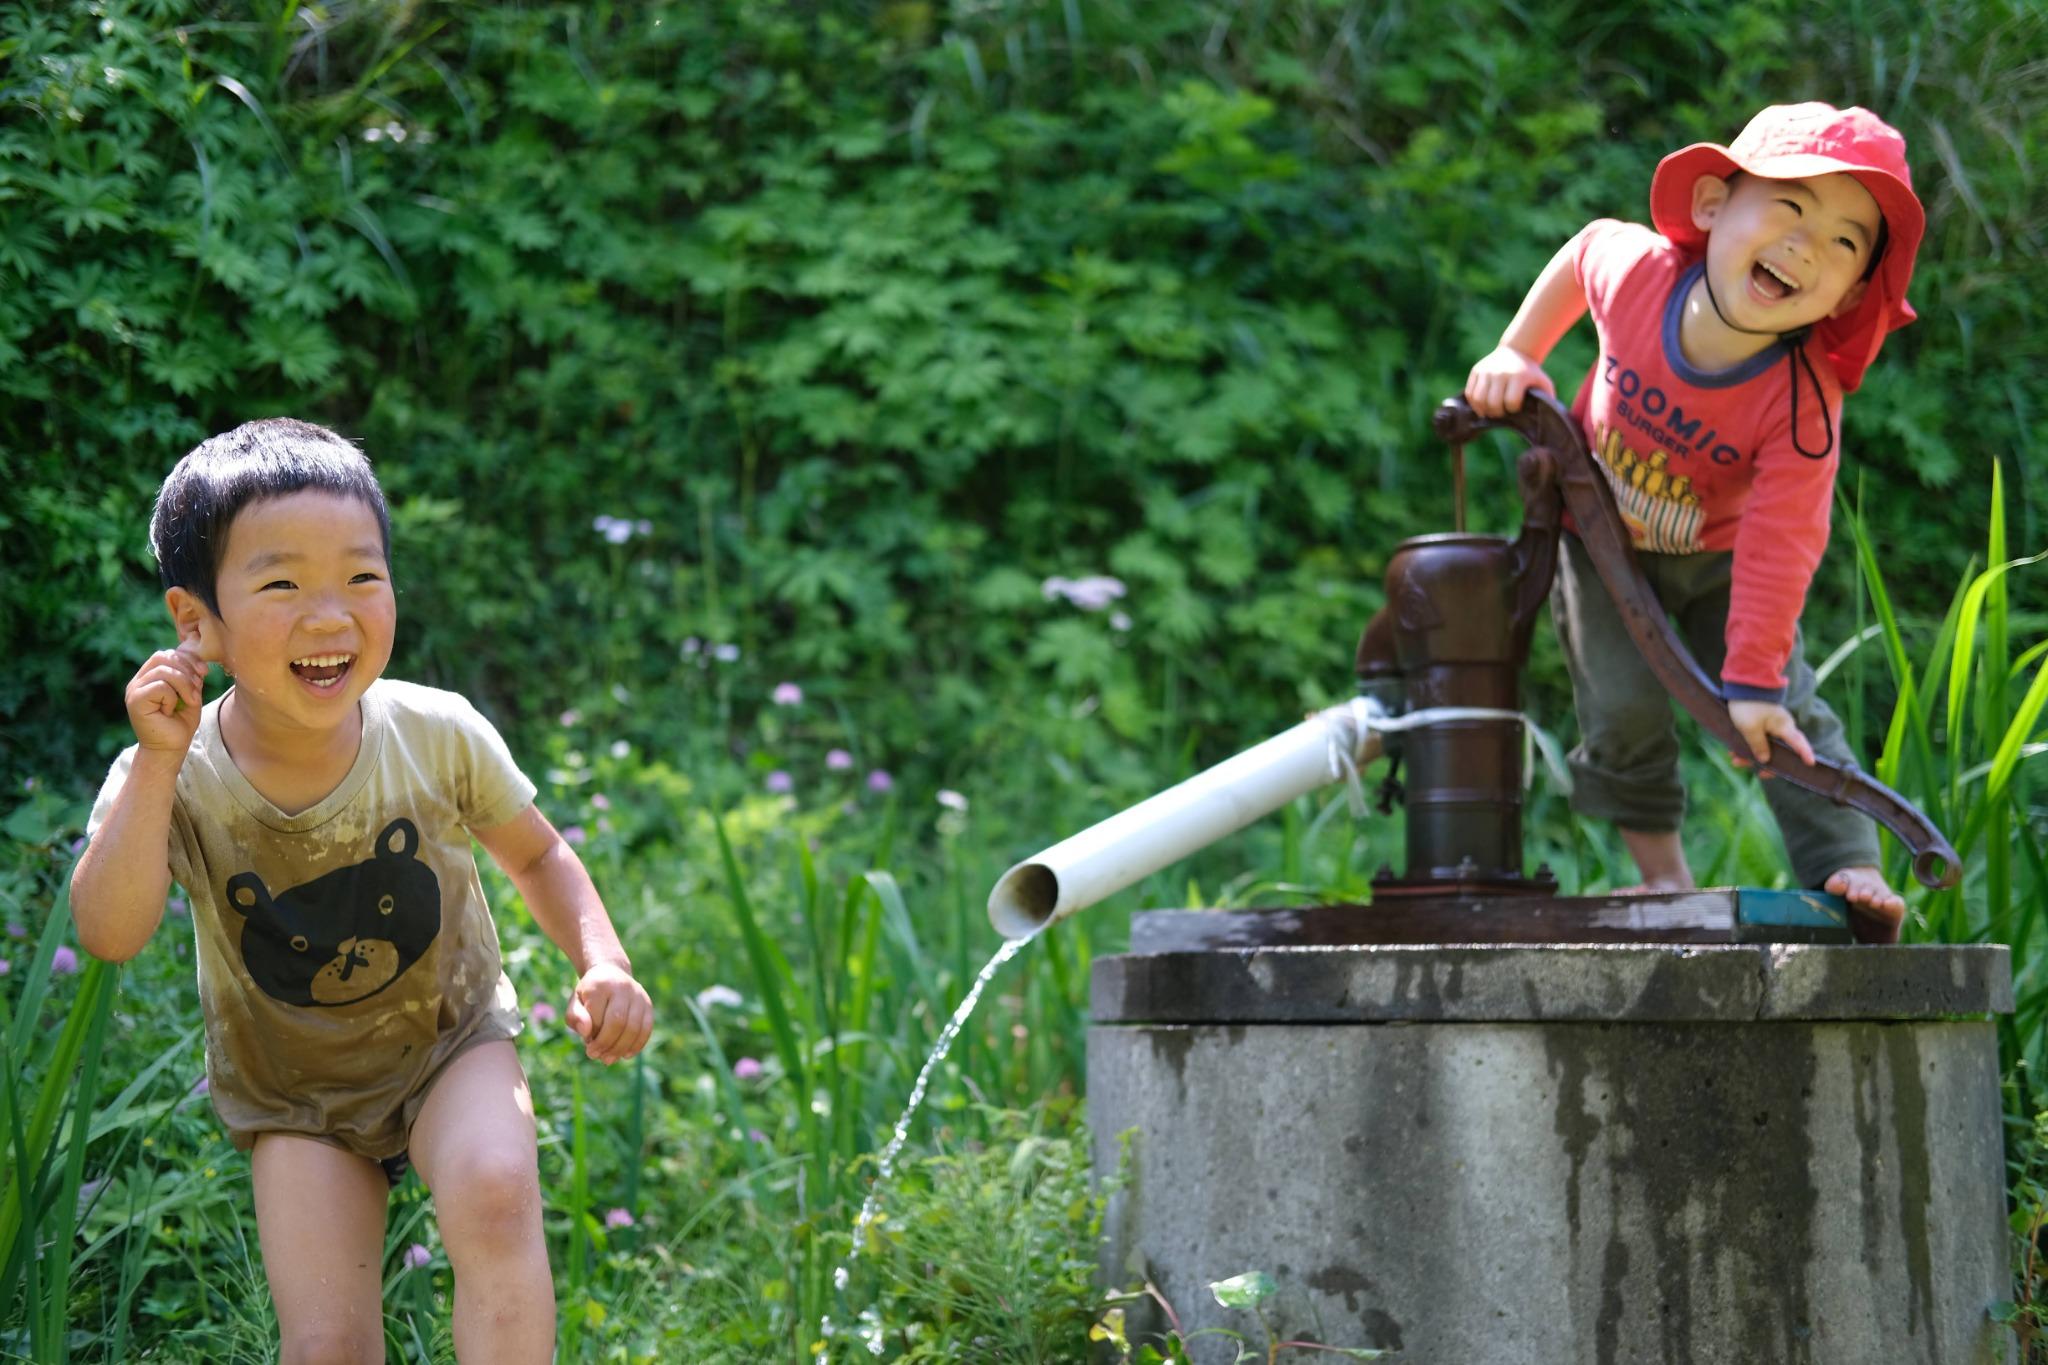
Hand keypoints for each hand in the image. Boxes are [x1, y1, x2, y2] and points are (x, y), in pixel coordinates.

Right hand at [124, 639, 209, 755]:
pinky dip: (173, 697)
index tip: (204, 672)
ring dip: (185, 685)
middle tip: (197, 689)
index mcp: (150, 676)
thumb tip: (198, 658)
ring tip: (190, 701)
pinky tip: (172, 710)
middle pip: (164, 657)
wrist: (171, 748)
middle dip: (188, 670)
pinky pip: (161, 687)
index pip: (167, 654)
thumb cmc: (181, 722)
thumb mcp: (190, 693)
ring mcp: (134, 689)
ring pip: (164, 671)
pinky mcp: (134, 700)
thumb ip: (190, 675)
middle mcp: (139, 680)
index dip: (188, 659)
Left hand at [566, 960, 652, 1063]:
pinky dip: (637, 1045)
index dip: (591, 1035)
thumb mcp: (575, 1003)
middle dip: (606, 1044)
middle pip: (618, 1022)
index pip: (597, 1017)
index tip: (586, 1042)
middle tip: (595, 1056)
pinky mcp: (648, 1004)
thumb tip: (587, 1034)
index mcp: (600, 985)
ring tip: (608, 1059)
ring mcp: (638, 995)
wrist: (610, 974)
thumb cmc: (588, 995)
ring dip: (620, 1049)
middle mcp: (622, 987)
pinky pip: (646, 1029)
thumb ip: (575, 1017)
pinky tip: (626, 1055)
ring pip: (634, 1028)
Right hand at [1465, 344, 1554, 418]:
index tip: (1516, 409)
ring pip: (1478, 399)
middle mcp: (1500, 372)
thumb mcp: (1543, 382)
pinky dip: (1474, 404)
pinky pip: (1470, 393)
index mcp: (1518, 376)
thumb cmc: (1531, 372)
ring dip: (1483, 410)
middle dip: (1497, 413)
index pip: (1510, 402)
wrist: (1516, 351)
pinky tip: (1481, 407)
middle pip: (1492, 403)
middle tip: (1501, 414)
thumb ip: (1548, 398)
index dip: (1513, 410)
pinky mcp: (1476, 371)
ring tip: (1490, 413)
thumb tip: (1548, 418)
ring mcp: (1486, 371)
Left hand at [1726, 699, 1813, 773]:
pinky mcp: (1762, 722)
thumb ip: (1758, 745)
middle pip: (1779, 751)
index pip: (1799, 743)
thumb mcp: (1750, 728)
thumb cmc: (1748, 704)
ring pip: (1765, 746)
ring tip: (1733, 759)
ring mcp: (1772, 725)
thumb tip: (1765, 761)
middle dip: (1763, 763)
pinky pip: (1758, 739)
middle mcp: (1782, 727)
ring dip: (1750, 754)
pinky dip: (1747, 745)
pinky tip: (1733, 751)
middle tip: (1748, 769)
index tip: (1810, 763)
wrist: (1741, 683)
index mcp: (1784, 727)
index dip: (1805, 754)